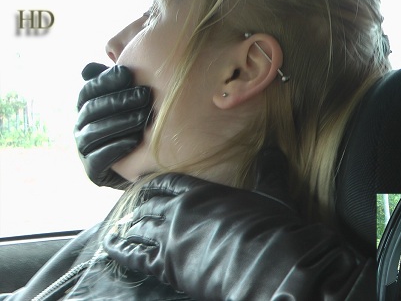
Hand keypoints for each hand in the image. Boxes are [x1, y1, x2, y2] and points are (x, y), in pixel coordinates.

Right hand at [74, 62, 152, 188]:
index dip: (106, 80)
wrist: (141, 166)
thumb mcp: (130, 101)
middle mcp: (80, 126)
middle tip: (146, 94)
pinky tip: (135, 141)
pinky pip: (100, 158)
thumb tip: (99, 60)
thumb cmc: (136, 125)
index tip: (129, 72)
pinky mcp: (92, 170)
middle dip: (119, 100)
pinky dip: (116, 148)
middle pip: (93, 109)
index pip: (89, 90)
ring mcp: (84, 149)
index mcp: (85, 106)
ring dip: (120, 123)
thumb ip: (118, 82)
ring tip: (144, 117)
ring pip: (95, 132)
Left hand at [102, 151, 366, 298]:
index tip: (145, 189)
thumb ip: (267, 168)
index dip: (154, 186)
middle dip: (136, 208)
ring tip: (117, 227)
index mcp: (202, 191)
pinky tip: (113, 247)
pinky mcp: (167, 265)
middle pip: (147, 204)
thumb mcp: (271, 192)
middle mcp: (180, 210)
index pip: (167, 183)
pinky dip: (122, 250)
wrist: (272, 263)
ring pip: (137, 227)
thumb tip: (274, 148)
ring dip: (126, 227)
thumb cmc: (272, 226)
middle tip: (127, 211)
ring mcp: (170, 237)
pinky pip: (135, 254)